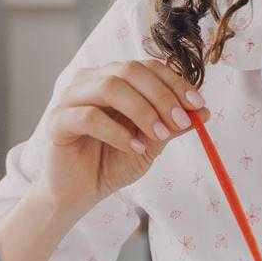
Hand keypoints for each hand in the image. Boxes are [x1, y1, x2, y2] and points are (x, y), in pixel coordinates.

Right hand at [28, 59, 209, 219]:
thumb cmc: (111, 163)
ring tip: (159, 136)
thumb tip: (203, 111)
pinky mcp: (57, 121)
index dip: (174, 82)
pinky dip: (117, 132)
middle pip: (130, 71)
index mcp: (113, 79)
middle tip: (180, 121)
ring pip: (110, 87)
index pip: (146, 67)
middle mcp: (90, 81)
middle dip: (161, 95)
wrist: (79, 193)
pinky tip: (134, 148)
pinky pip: (89, 117)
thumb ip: (171, 126)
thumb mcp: (150, 144)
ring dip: (142, 110)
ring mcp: (71, 98)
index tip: (197, 104)